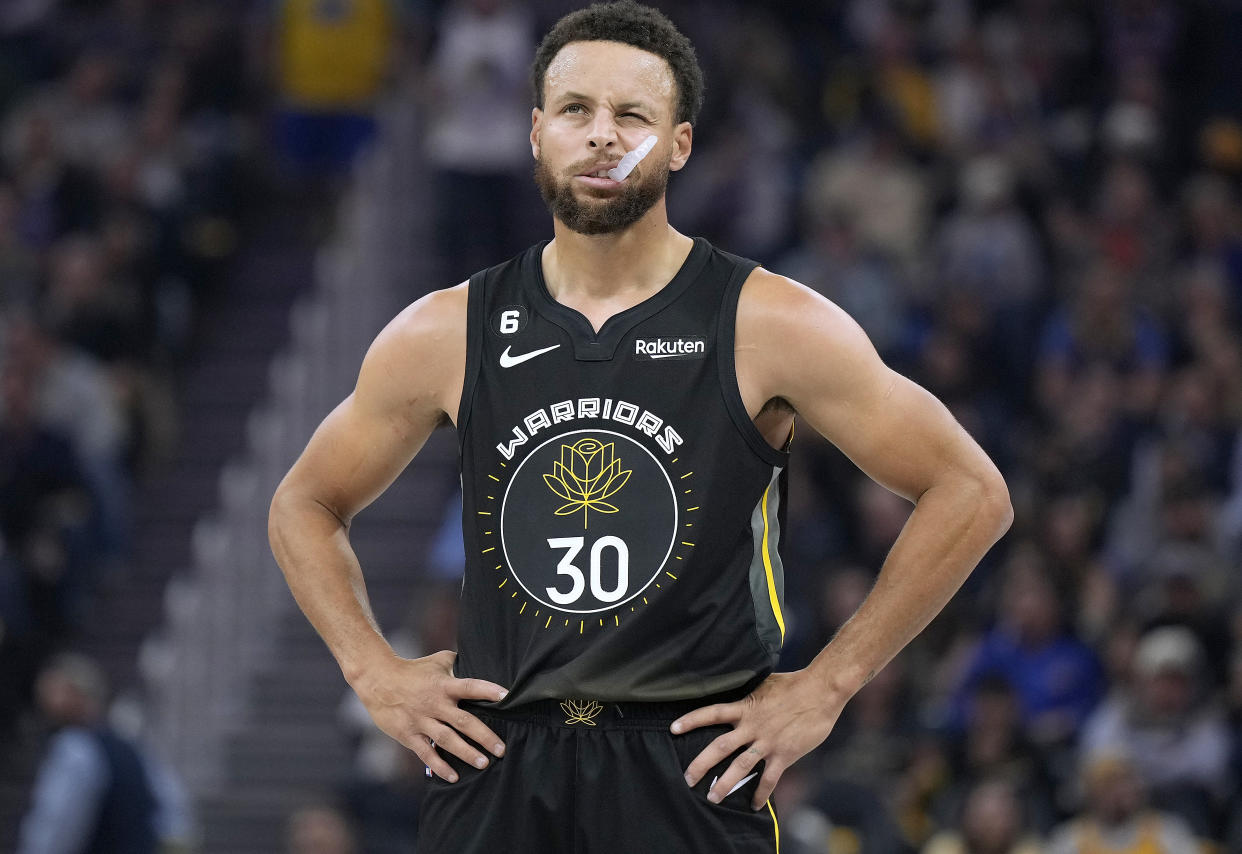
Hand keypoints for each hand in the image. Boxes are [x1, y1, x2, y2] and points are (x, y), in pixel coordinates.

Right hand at [350, 649, 508, 781]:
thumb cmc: (413, 669)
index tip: (506, 696)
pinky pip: (426, 753)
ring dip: (466, 753)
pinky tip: (453, 777)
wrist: (378, 680)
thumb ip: (459, 663)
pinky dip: (439, 766)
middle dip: (484, 736)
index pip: (470, 686)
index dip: (488, 690)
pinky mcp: (408, 735)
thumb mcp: (438, 661)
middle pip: (463, 721)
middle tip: (501, 749)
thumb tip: (482, 659)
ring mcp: (421, 721)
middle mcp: (434, 704)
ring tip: (484, 763)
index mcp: (444, 685)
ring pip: (447, 740)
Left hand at [670, 670, 843, 809]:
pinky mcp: (784, 754)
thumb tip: (735, 689)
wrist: (821, 691)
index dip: (691, 720)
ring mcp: (768, 742)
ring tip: (712, 797)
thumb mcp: (764, 683)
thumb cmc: (794, 684)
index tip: (673, 728)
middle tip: (687, 778)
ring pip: (740, 766)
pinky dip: (761, 793)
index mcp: (746, 707)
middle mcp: (752, 726)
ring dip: (725, 783)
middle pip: (720, 746)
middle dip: (701, 763)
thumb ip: (749, 693)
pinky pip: (769, 779)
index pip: (712, 713)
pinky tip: (754, 805)